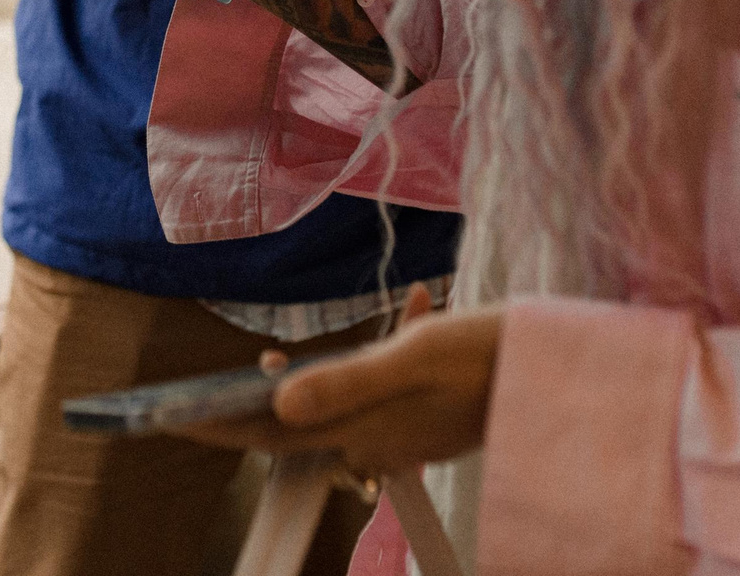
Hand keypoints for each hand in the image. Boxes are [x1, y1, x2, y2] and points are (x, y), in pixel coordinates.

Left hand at [178, 284, 497, 471]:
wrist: (563, 370)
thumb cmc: (489, 357)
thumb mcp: (414, 358)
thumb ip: (346, 381)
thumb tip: (278, 396)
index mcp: (367, 427)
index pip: (276, 432)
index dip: (223, 426)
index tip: (175, 419)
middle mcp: (381, 436)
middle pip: (301, 422)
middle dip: (256, 403)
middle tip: (215, 387)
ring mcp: (409, 427)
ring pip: (343, 400)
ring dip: (318, 376)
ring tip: (278, 357)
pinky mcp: (435, 410)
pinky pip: (390, 384)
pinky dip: (386, 350)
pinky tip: (419, 304)